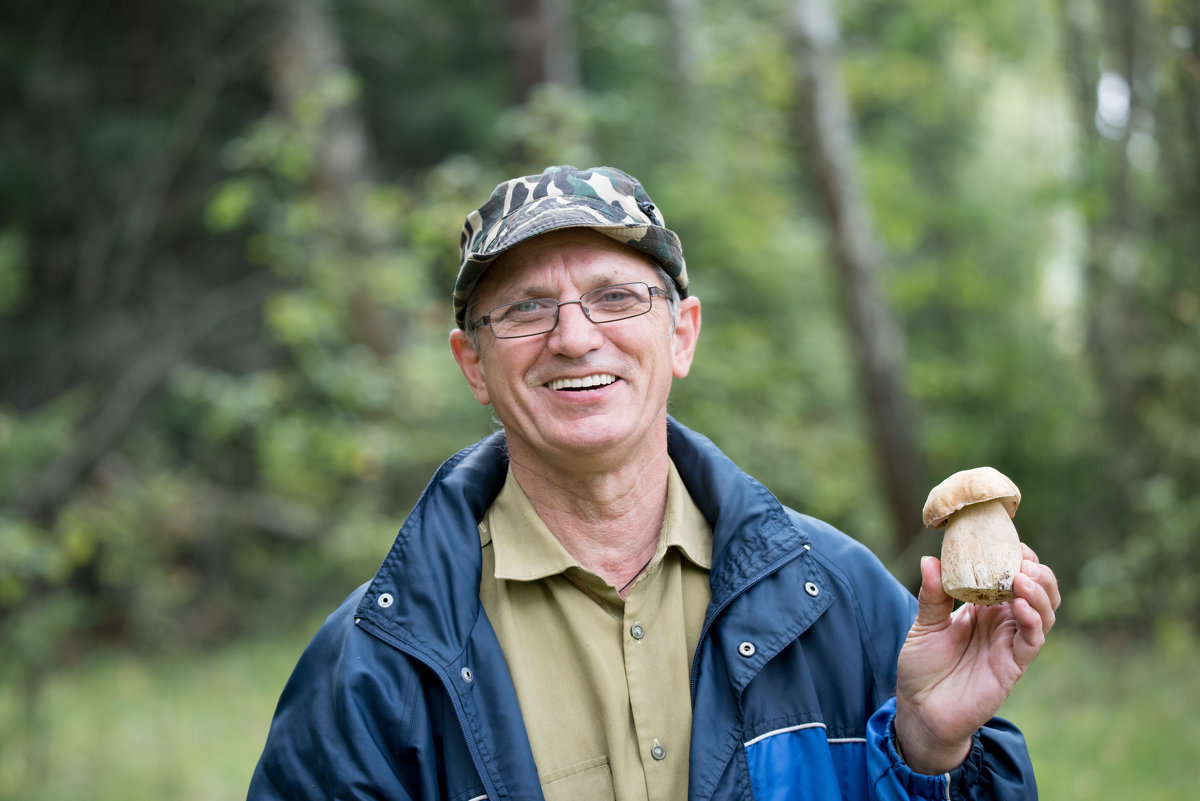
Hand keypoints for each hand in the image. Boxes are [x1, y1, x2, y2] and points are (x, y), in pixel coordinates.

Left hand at [893, 544, 1060, 773]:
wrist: (920, 710)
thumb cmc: (922, 667)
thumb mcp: (923, 626)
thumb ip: (932, 595)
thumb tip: (929, 559)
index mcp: (982, 607)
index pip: (1009, 574)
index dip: (1015, 556)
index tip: (1008, 540)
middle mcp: (1002, 622)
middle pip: (1037, 590)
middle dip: (1036, 570)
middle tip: (1022, 558)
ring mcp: (1010, 643)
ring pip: (1043, 613)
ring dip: (1040, 592)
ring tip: (1024, 576)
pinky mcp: (1013, 666)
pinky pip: (1032, 640)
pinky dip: (1033, 620)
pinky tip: (1023, 605)